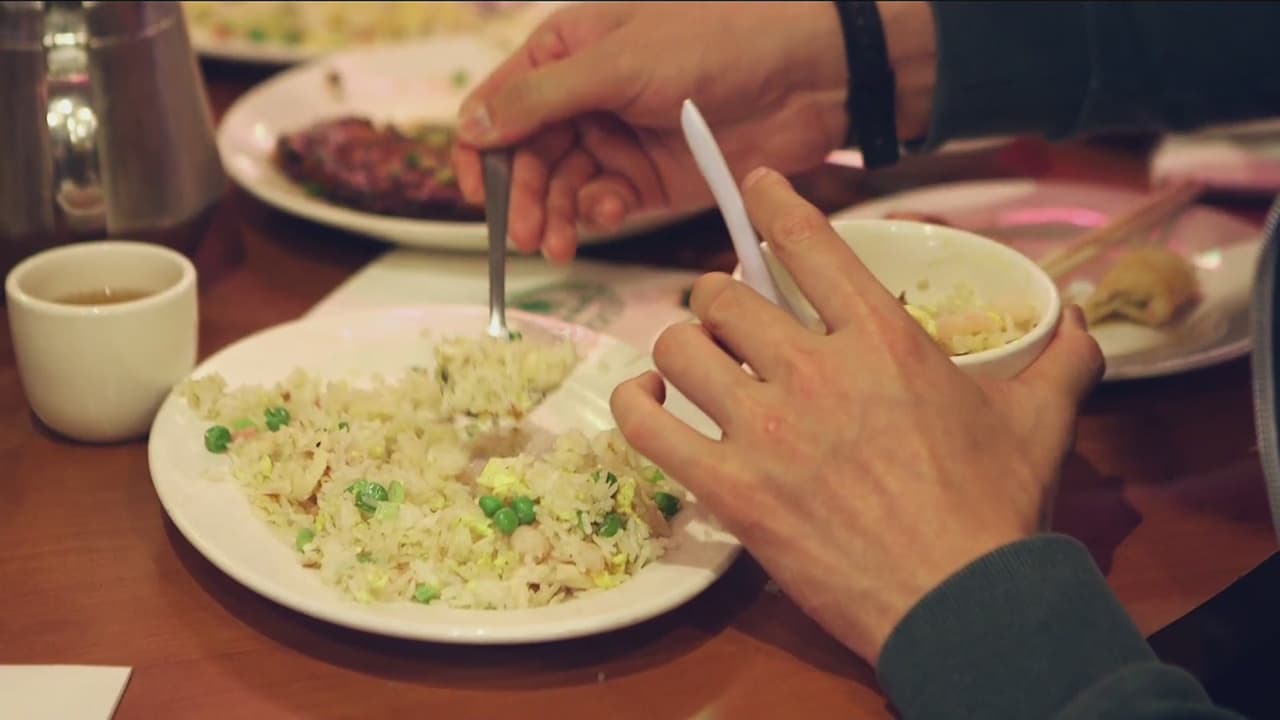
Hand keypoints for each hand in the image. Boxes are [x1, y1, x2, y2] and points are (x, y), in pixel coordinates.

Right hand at [451, 1, 850, 261]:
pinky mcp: (650, 177)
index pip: (500, 104)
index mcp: (566, 50)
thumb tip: (472, 124)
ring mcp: (617, 138)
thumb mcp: (618, 63)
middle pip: (527, 155)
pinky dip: (598, 213)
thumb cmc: (716, 40)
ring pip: (563, 186)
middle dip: (522, 196)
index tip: (477, 193)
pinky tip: (607, 214)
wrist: (806, 74)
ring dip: (555, 216)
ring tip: (556, 244)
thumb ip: (542, 98)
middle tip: (525, 235)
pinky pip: (605, 201)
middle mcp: (584, 95)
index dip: (482, 150)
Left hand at [610, 167, 1103, 664]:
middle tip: (729, 321)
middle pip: (724, 295)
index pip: (808, 243)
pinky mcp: (731, 488)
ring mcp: (766, 429)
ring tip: (694, 365)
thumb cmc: (997, 510)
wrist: (963, 603)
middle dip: (719, 298)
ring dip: (681, 349)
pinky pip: (648, 427)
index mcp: (881, 338)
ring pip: (679, 348)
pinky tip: (650, 405)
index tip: (753, 186)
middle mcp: (814, 369)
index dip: (771, 202)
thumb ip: (1060, 360)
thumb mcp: (1041, 422)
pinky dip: (635, 407)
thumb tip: (1078, 319)